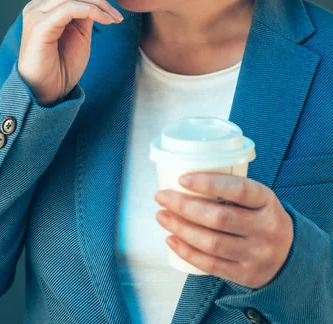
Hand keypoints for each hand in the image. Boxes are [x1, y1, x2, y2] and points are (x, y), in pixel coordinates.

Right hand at [18, 0, 124, 105]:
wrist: (47, 94)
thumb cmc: (61, 66)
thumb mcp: (80, 33)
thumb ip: (86, 12)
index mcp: (46, 3)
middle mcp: (38, 5)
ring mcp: (36, 15)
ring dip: (101, 0)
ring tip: (116, 16)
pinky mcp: (39, 28)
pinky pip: (70, 9)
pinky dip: (93, 11)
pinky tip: (108, 21)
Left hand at [154, 172, 293, 288]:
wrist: (291, 255)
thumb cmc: (262, 216)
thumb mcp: (258, 198)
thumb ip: (230, 189)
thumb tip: (184, 179)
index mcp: (267, 201)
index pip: (238, 190)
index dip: (209, 183)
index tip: (182, 178)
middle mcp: (264, 228)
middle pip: (219, 218)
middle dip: (184, 207)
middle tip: (162, 197)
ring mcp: (256, 254)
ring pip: (212, 243)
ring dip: (181, 229)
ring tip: (162, 216)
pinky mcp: (245, 274)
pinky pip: (211, 264)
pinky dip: (187, 251)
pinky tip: (171, 238)